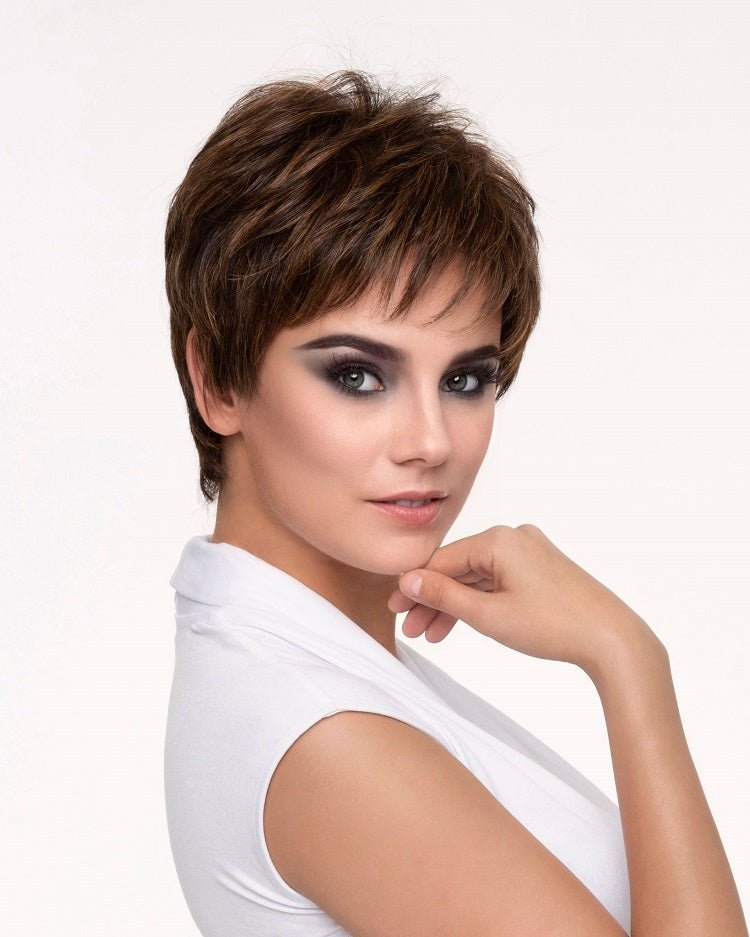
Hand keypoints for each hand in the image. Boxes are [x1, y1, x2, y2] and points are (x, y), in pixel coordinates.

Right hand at [387, 524, 660, 674]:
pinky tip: (462, 623)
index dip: (414, 587)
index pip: (441, 560)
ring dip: (455, 604)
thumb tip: (408, 580)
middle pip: (458, 568)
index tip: (395, 610)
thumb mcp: (488, 615)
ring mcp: (529, 551)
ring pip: (477, 577)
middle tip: (411, 629)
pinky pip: (497, 580)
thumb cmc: (553, 625)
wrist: (612, 638)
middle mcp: (514, 537)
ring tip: (433, 635)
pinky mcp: (540, 567)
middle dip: (433, 600)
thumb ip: (444, 596)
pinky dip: (479, 601)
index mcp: (499, 539)